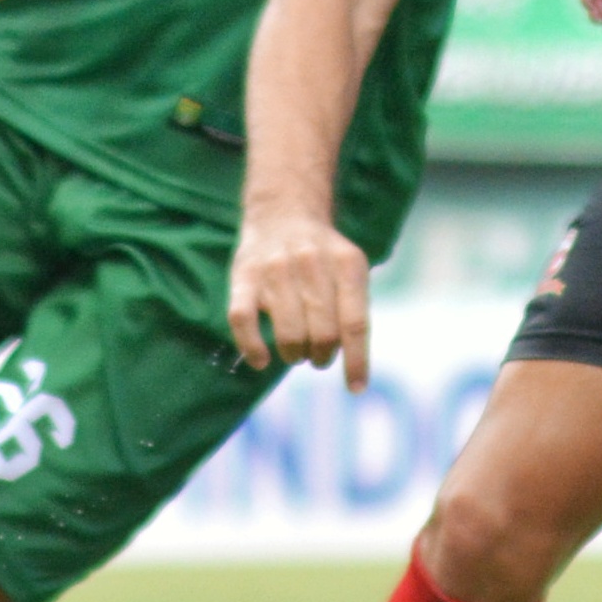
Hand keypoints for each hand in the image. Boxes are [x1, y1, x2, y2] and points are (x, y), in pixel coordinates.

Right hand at [229, 207, 373, 389]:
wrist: (284, 212)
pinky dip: (252, 348)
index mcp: (347, 263)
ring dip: (294, 355)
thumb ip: (352, 310)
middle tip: (318, 355)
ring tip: (296, 351)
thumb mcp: (350, 271)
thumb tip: (349, 363)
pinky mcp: (243, 276)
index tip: (356, 389)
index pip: (355, 323)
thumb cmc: (323, 257)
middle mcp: (312, 263)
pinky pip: (244, 322)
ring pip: (289, 334)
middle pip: (323, 334)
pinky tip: (261, 359)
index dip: (357, 362)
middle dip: (322, 355)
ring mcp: (275, 269)